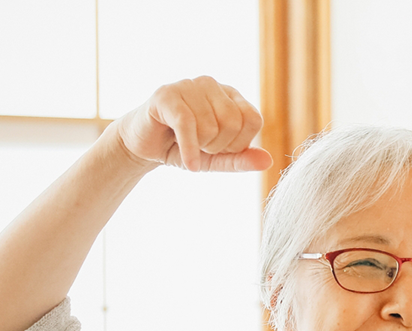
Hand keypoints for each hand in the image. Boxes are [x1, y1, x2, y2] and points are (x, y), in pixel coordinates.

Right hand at [111, 76, 272, 172]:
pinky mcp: (166, 95)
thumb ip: (241, 159)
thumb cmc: (183, 148)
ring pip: (211, 126)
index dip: (240, 143)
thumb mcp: (217, 159)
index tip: (221, 149)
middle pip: (233, 122)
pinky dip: (190, 151)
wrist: (143, 146)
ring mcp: (188, 85)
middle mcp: (211, 85)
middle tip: (201, 148)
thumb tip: (267, 160)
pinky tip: (190, 164)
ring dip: (200, 148)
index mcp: (229, 95)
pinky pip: (187, 125)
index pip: (253, 119)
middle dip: (218, 147)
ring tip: (187, 144)